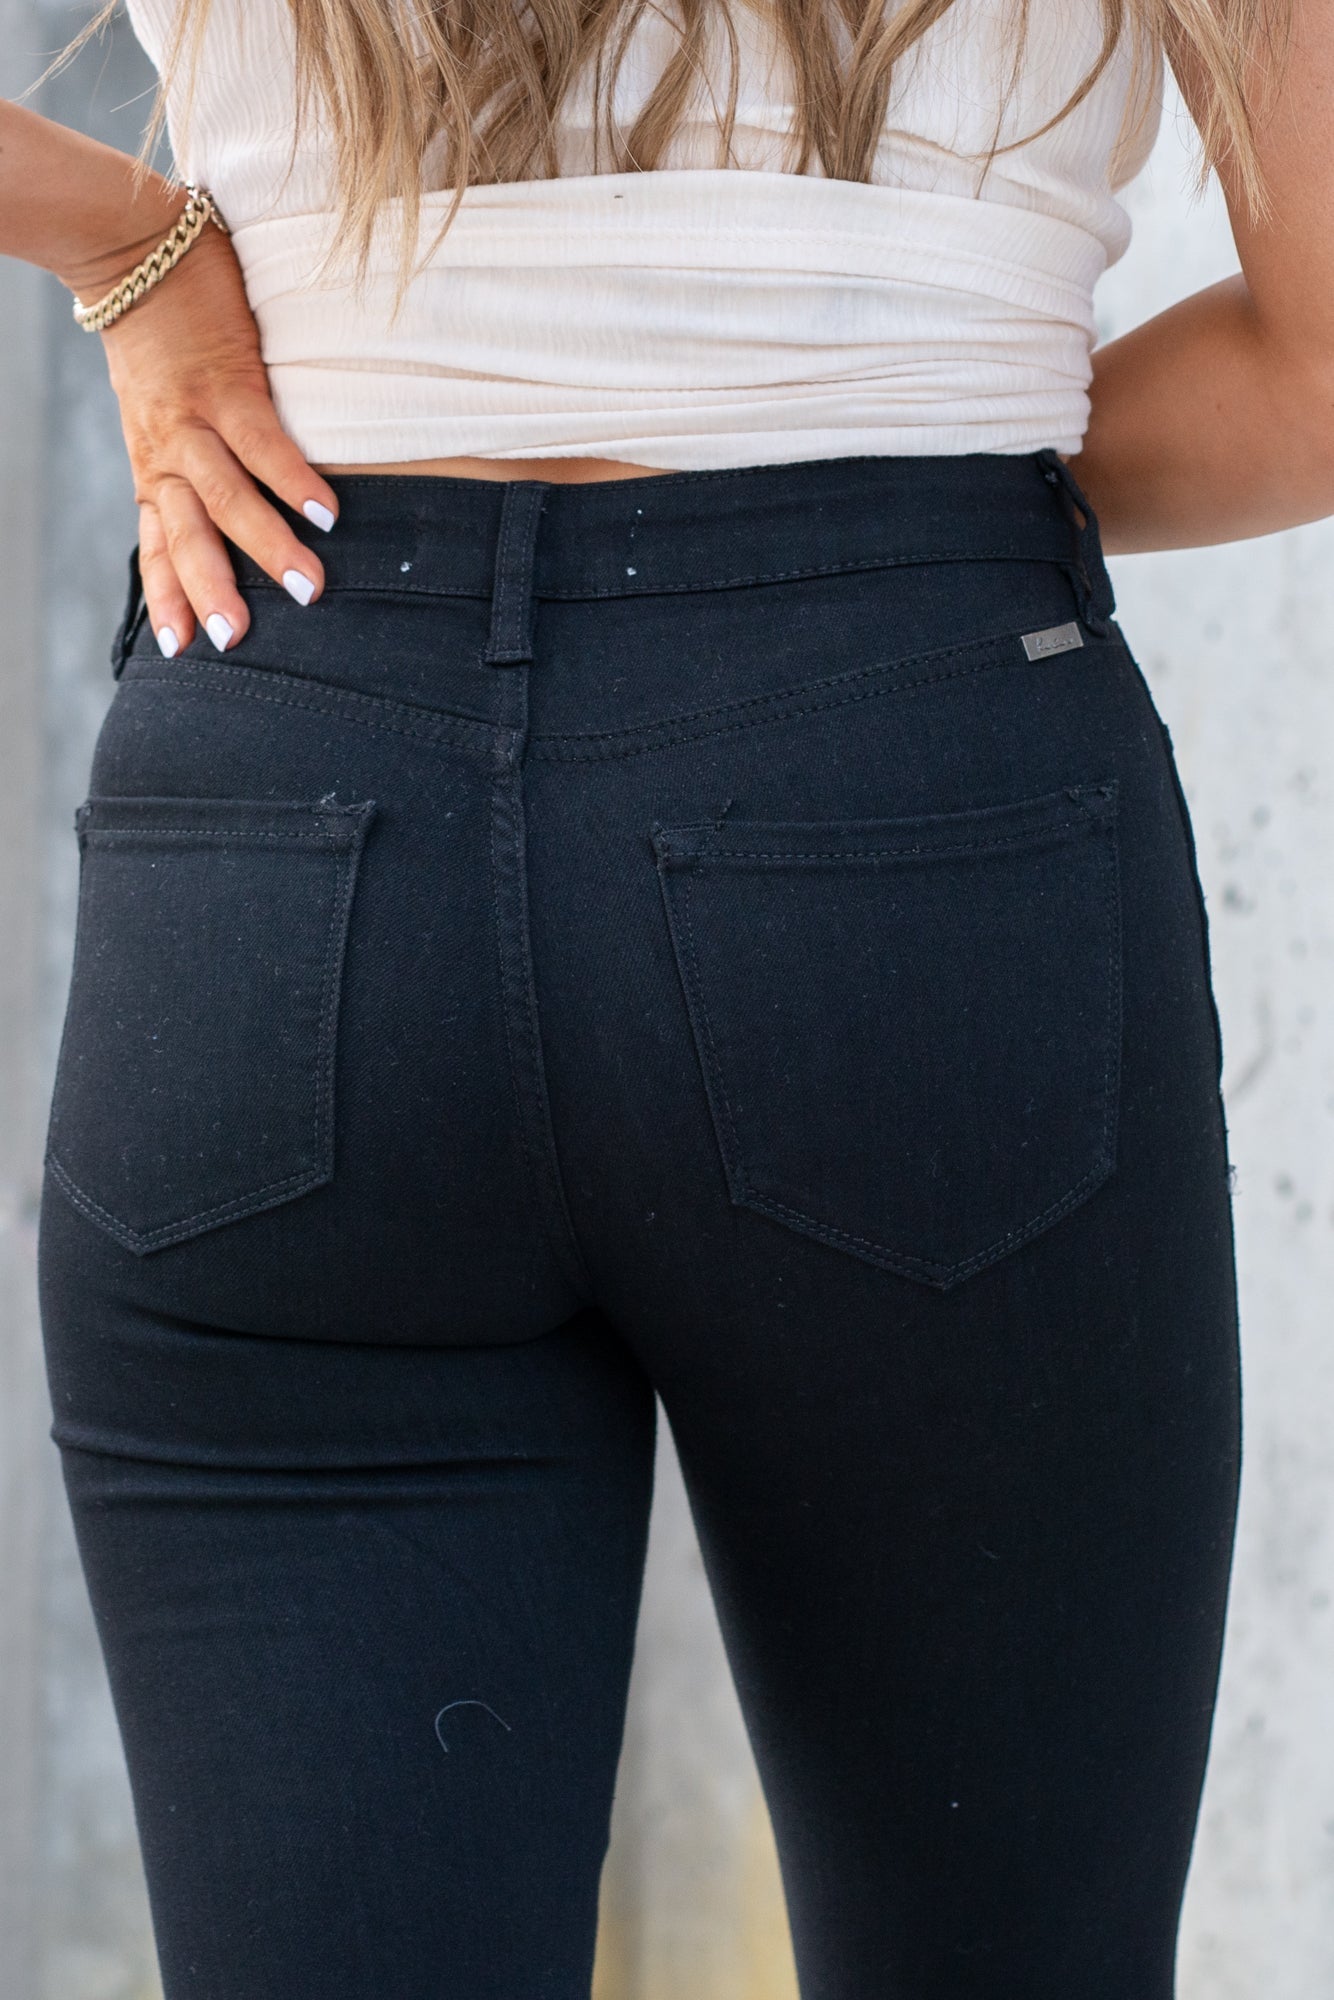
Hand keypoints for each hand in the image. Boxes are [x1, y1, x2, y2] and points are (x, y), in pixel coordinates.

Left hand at [93, 222, 338, 655]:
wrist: (131, 247)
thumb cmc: (158, 332)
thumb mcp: (160, 410)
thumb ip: (187, 458)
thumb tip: (224, 508)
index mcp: (154, 463)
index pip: (156, 543)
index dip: (166, 595)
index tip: (181, 650)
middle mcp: (167, 450)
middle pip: (185, 533)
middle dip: (209, 589)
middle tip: (237, 641)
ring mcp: (193, 417)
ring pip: (223, 496)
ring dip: (264, 546)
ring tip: (306, 589)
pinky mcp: (226, 379)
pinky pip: (261, 440)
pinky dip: (292, 479)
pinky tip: (325, 514)